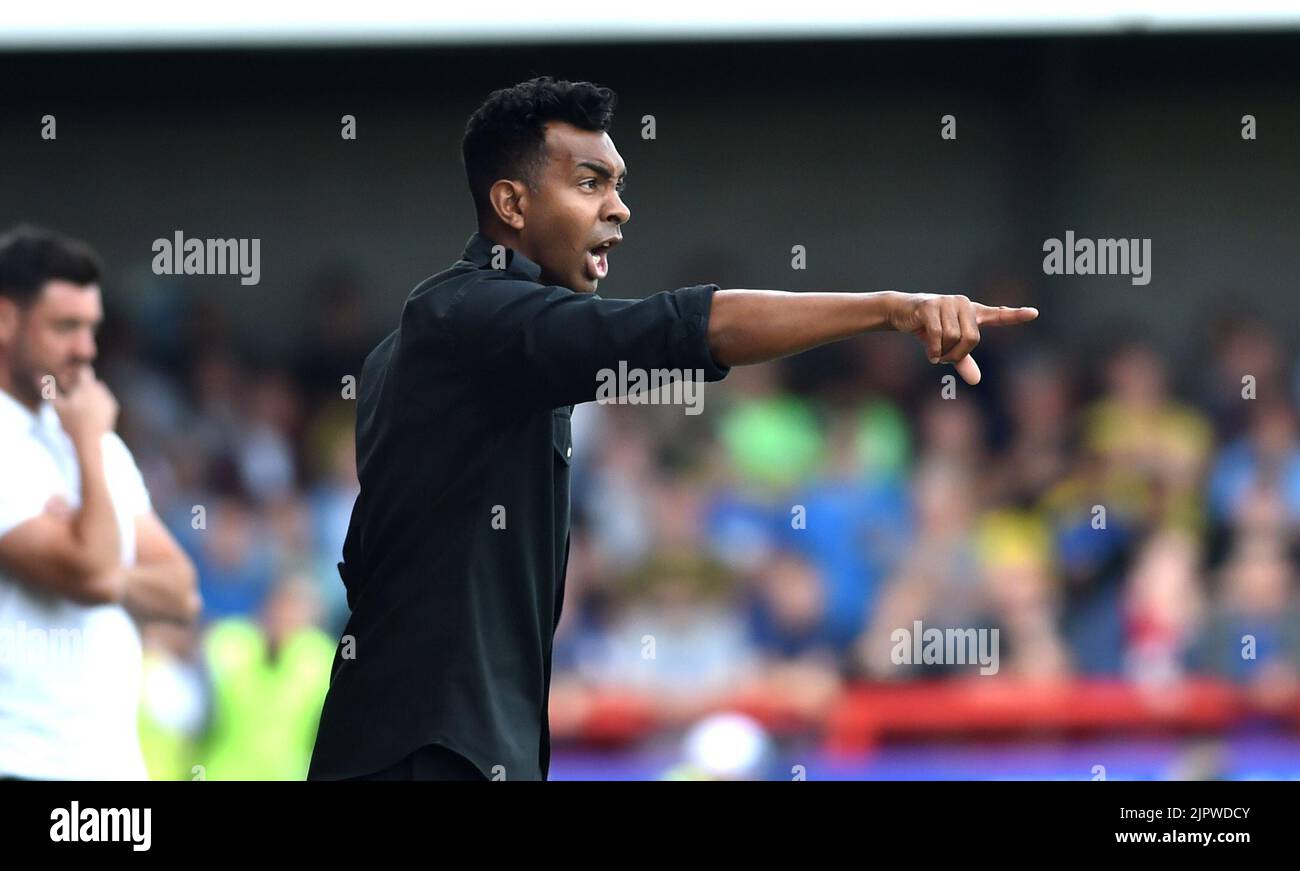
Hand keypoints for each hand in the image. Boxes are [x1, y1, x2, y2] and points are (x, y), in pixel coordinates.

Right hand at [51, 365, 118, 442]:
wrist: (90, 442)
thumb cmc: (71, 423)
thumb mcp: (56, 406)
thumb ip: (48, 389)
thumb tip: (38, 375)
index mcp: (88, 387)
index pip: (84, 371)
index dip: (75, 373)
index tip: (68, 380)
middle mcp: (101, 390)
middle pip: (91, 381)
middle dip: (81, 384)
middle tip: (71, 392)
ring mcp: (108, 399)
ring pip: (98, 390)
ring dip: (90, 393)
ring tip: (79, 403)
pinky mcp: (113, 408)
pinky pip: (103, 400)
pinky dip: (96, 402)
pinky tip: (88, 410)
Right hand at [888, 293, 1038, 384]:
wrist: (901, 312)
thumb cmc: (927, 328)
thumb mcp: (947, 346)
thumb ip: (963, 361)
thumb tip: (976, 381)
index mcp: (972, 312)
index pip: (997, 314)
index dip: (1015, 315)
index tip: (1034, 313)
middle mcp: (963, 304)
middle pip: (972, 338)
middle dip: (958, 354)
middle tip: (945, 359)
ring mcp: (947, 303)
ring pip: (953, 338)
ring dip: (943, 353)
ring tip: (934, 353)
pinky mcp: (930, 306)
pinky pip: (938, 335)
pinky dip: (934, 350)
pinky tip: (930, 354)